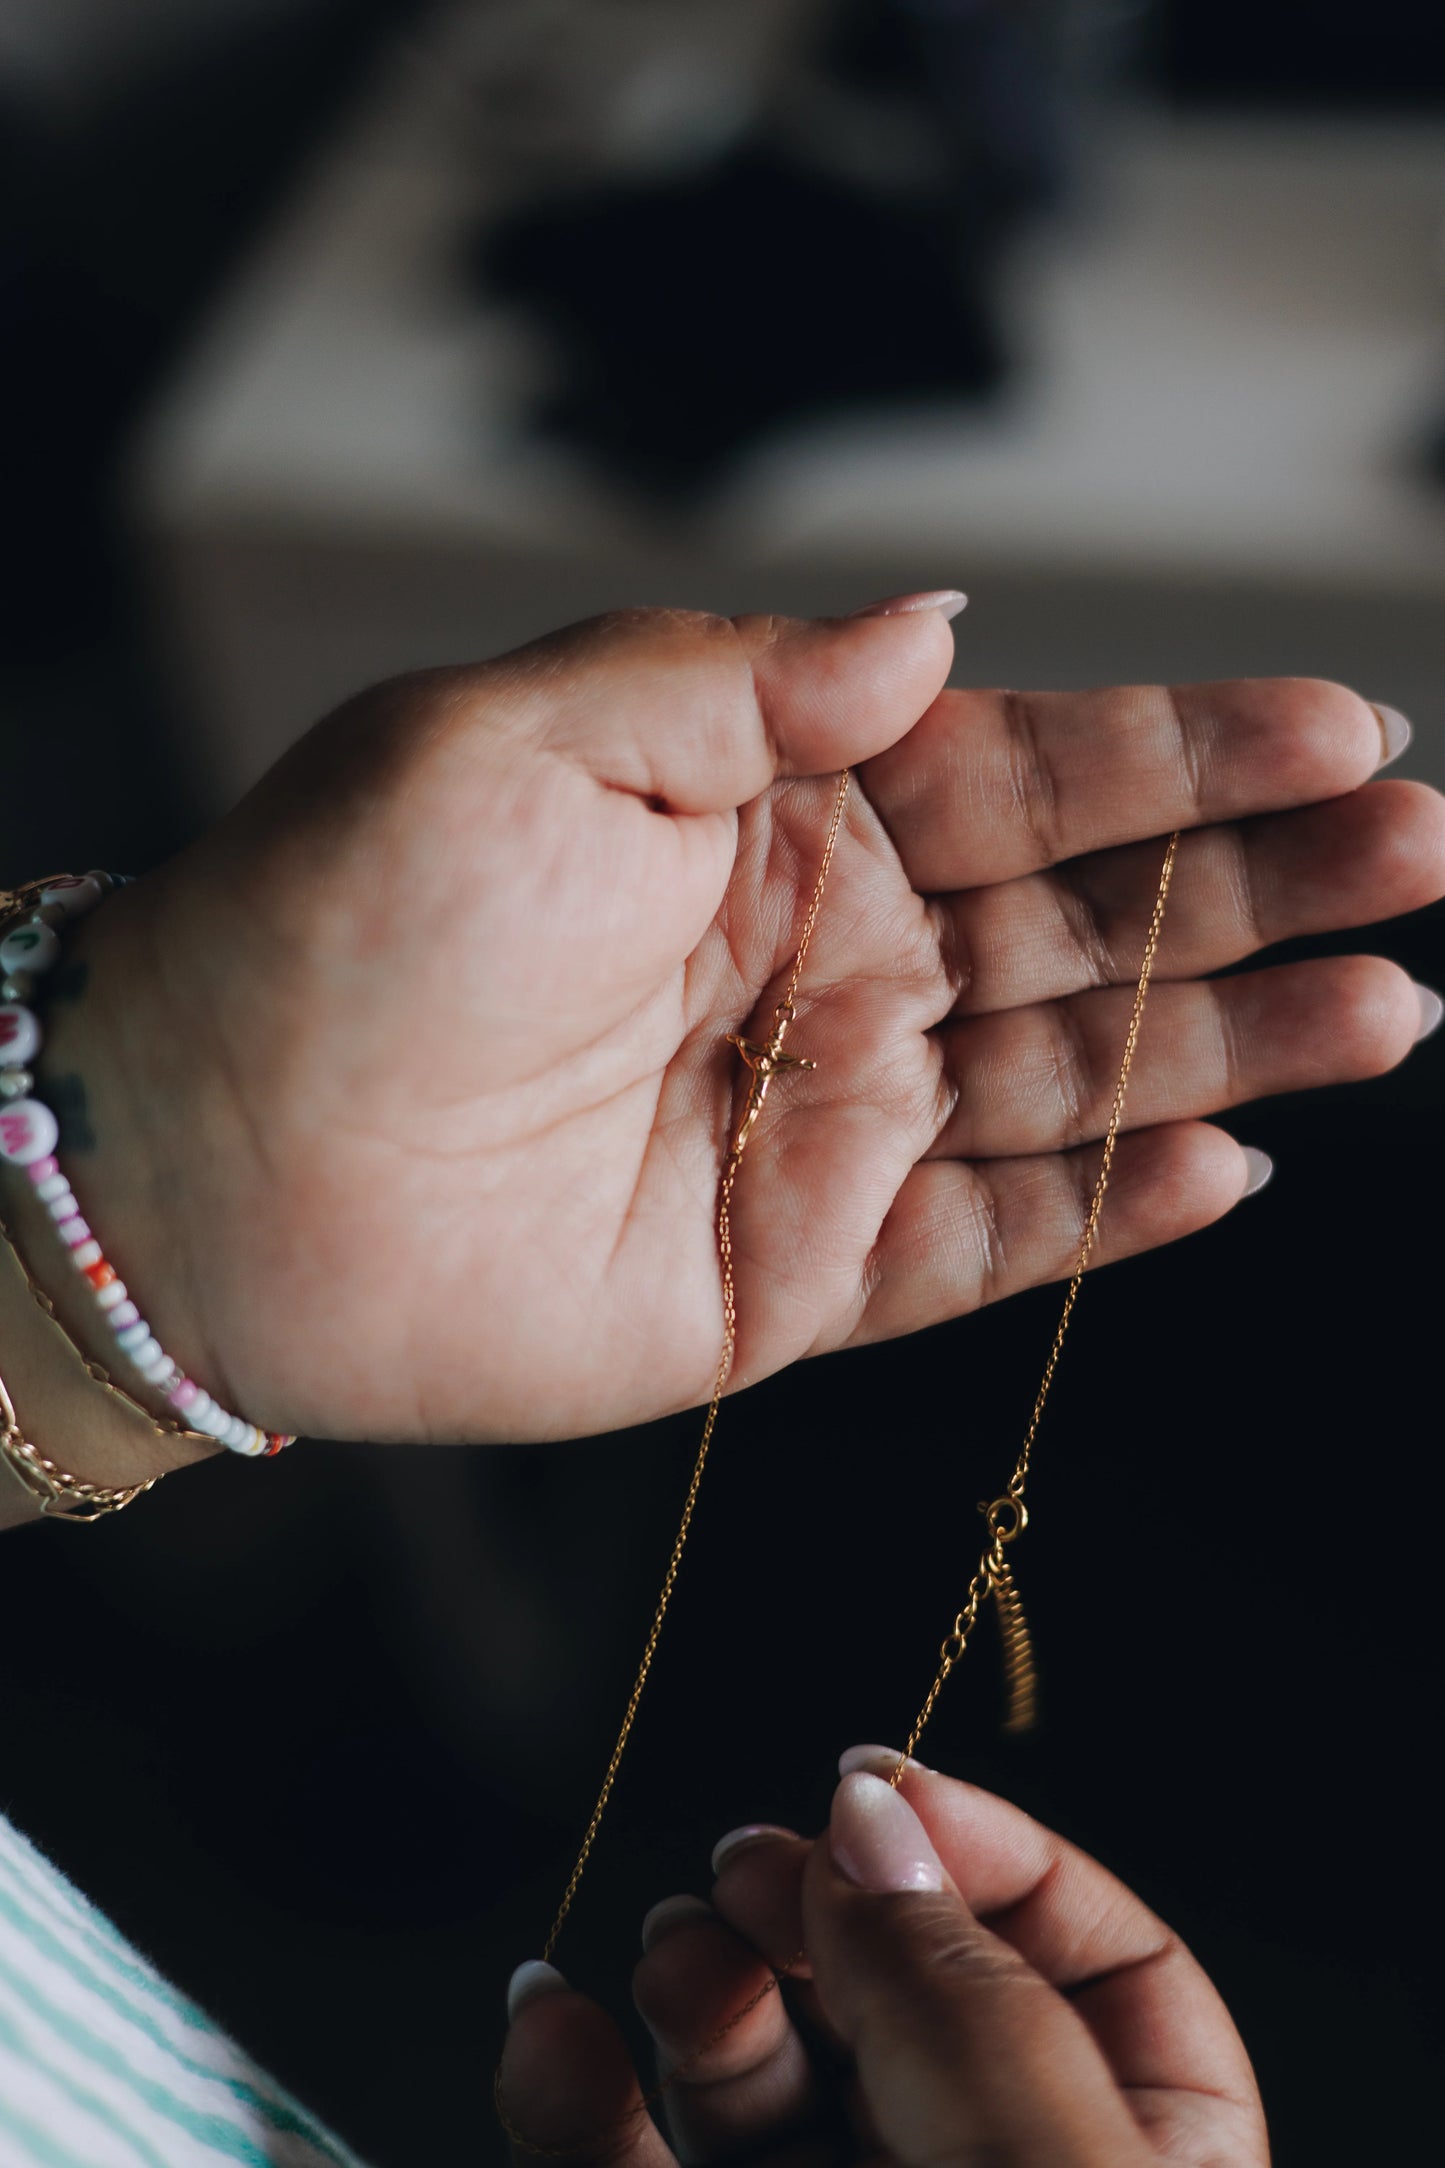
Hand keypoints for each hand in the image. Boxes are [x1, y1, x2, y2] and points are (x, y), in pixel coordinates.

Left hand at [47, 601, 1444, 1441]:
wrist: (221, 1160)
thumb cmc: (343, 919)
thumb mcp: (532, 733)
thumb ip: (748, 683)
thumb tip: (937, 624)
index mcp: (774, 820)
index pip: (1025, 775)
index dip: (1188, 753)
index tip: (1344, 726)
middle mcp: (824, 967)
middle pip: (1089, 925)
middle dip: (1263, 889)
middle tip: (1424, 856)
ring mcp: (824, 1125)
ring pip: (1071, 1081)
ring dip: (1234, 1046)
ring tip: (1393, 1005)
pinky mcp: (799, 1276)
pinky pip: (987, 1245)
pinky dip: (1109, 1210)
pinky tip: (1229, 1164)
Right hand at [497, 1755, 1269, 2165]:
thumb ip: (961, 2004)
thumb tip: (868, 1819)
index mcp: (1137, 2159)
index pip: (1102, 1957)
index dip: (985, 1849)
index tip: (866, 1784)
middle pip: (903, 1995)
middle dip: (817, 1908)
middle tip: (751, 1868)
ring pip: (763, 2072)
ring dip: (700, 1980)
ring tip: (678, 1950)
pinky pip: (631, 2164)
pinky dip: (575, 2089)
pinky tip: (546, 2021)